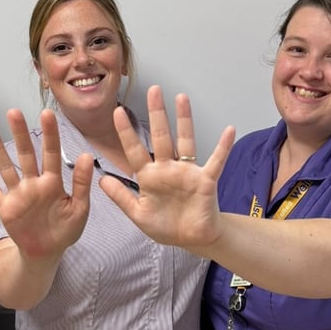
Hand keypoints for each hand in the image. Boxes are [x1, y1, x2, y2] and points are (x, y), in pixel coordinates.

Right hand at [0, 108, 93, 259]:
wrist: (46, 253)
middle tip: (13, 112)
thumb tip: (87, 155)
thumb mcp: (79, 209)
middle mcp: (33, 183)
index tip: (46, 114)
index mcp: (53, 183)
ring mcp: (18, 194)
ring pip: (6, 167)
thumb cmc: (65, 230)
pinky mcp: (6, 207)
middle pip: (25, 154)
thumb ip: (81, 184)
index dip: (49, 134)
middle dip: (20, 134)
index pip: (51, 154)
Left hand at [100, 85, 235, 249]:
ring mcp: (187, 172)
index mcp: (149, 177)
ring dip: (184, 120)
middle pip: (160, 136)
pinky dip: (223, 147)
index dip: (126, 132)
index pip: (134, 150)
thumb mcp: (138, 214)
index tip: (117, 112)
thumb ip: (122, 197)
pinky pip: (216, 161)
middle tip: (153, 90)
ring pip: (185, 141)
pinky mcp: (205, 180)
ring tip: (181, 97)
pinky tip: (229, 130)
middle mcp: (167, 169)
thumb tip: (102, 180)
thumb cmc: (166, 226)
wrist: (192, 239)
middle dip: (157, 114)